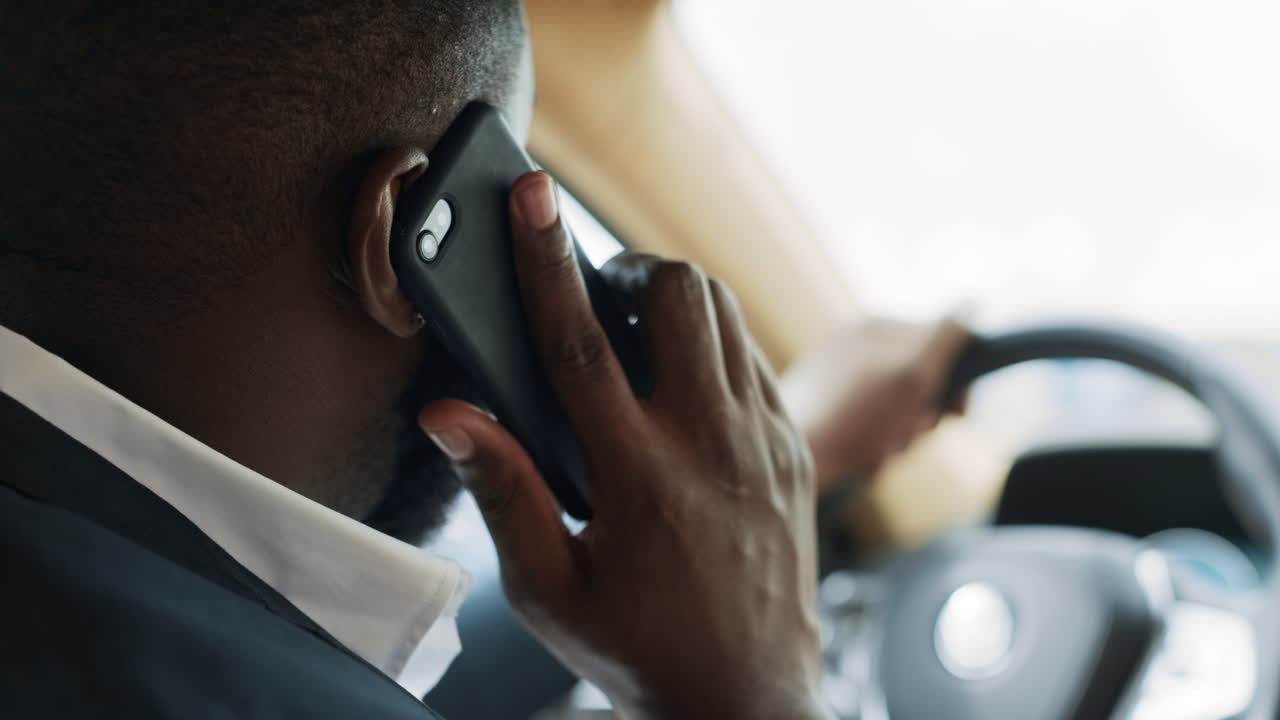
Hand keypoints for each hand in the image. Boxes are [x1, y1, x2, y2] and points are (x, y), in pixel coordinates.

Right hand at [418, 172, 828, 719]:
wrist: (747, 700)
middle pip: (679, 297)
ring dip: (677, 300)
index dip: (546, 261)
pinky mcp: (795, 450)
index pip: (581, 343)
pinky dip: (714, 343)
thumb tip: (451, 414)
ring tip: (637, 332)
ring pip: (726, 315)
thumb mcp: (548, 590)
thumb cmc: (639, 650)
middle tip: (598, 295)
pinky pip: (755, 358)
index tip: (529, 197)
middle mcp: (711, 446)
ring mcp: (764, 444)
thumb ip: (500, 492)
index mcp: (640, 479)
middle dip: (632, 268)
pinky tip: (682, 382)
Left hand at [780, 316, 970, 494]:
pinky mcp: (824, 409)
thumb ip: (946, 335)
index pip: (940, 347)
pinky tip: (861, 456)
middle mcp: (856, 346)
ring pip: (896, 413)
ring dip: (899, 436)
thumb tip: (971, 302)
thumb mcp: (913, 372)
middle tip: (908, 432)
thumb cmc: (858, 417)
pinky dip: (874, 447)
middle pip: (918, 384)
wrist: (796, 454)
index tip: (956, 411)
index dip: (955, 383)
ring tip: (879, 449)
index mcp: (878, 327)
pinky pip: (868, 430)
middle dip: (921, 416)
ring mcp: (838, 377)